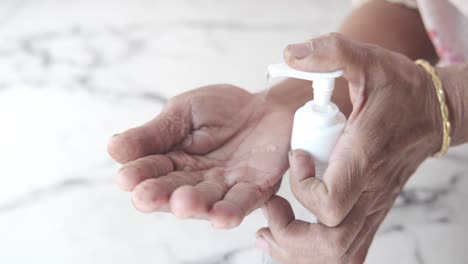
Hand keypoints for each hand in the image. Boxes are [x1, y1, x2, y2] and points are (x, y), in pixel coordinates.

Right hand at [107, 84, 292, 227]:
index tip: (125, 177)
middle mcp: (196, 179)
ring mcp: (225, 186)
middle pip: (174, 191)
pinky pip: (242, 202)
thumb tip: (113, 147)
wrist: (266, 105)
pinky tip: (220, 217)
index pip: (152, 170)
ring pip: (206, 201)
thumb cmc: (223, 109)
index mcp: (173, 160)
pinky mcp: (254, 188)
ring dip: (194, 205)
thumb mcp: (183, 112)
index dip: (139, 175)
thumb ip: (154, 133)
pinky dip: (231, 211)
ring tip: (181, 203)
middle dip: (160, 194)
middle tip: (145, 196)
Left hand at [256, 33, 440, 262]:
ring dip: (296, 249)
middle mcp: (369, 191)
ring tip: (272, 222)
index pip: (331, 201)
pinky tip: (289, 232)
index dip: (303, 187)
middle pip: (331, 243)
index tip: (297, 155)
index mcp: (365, 156)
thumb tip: (290, 54)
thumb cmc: (397, 89)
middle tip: (272, 205)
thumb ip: (330, 52)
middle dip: (290, 234)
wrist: (430, 113)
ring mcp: (371, 208)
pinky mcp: (369, 213)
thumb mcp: (366, 60)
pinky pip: (343, 251)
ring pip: (337, 255)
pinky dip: (312, 252)